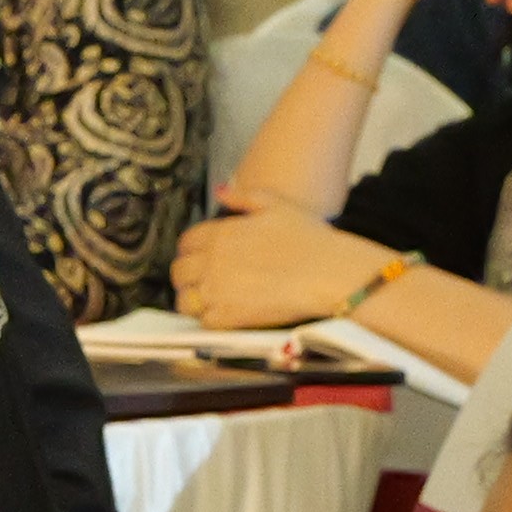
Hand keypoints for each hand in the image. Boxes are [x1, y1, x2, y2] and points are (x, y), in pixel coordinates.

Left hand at [168, 208, 401, 330]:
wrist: (331, 275)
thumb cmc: (312, 241)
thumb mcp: (278, 206)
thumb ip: (244, 196)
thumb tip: (221, 190)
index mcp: (222, 232)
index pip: (186, 242)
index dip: (193, 252)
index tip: (204, 260)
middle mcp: (214, 260)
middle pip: (180, 272)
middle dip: (190, 277)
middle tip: (207, 283)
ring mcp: (219, 289)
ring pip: (185, 300)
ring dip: (195, 302)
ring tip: (212, 303)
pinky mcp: (229, 316)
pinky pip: (204, 321)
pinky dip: (211, 321)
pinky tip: (227, 316)